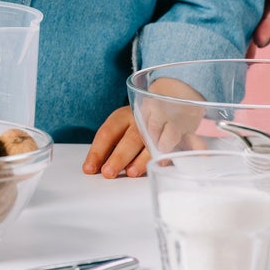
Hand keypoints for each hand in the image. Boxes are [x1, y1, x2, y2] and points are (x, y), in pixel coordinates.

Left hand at [81, 77, 204, 178]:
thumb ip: (111, 147)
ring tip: (132, 172)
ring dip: (142, 158)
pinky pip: (176, 140)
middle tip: (108, 172)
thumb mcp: (123, 128)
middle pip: (129, 138)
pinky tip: (163, 164)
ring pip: (152, 140)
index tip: (89, 169)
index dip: (97, 152)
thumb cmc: (140, 122)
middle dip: (118, 157)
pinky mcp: (180, 129)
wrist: (172, 97)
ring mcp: (162, 123)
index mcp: (123, 116)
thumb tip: (92, 168)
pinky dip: (170, 151)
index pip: (107, 133)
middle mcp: (141, 118)